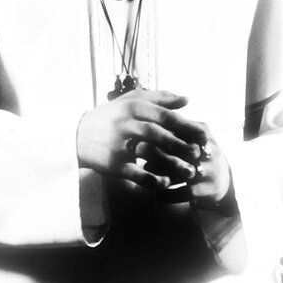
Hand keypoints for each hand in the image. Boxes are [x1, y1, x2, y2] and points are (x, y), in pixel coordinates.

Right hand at [76, 89, 202, 191]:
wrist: (79, 135)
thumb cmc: (111, 116)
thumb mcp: (131, 102)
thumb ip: (160, 98)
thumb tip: (187, 99)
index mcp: (133, 107)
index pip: (165, 116)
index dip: (186, 126)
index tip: (203, 136)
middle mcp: (126, 123)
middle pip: (159, 132)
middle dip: (182, 144)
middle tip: (200, 154)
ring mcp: (118, 143)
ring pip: (149, 151)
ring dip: (172, 162)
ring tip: (189, 171)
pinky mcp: (113, 163)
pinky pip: (136, 173)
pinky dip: (153, 179)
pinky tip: (166, 183)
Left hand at [147, 121, 231, 209]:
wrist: (222, 179)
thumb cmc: (196, 155)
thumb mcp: (188, 138)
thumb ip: (169, 132)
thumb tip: (139, 135)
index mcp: (202, 133)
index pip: (178, 132)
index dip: (157, 138)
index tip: (139, 143)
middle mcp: (210, 150)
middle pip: (182, 151)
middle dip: (160, 157)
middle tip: (142, 162)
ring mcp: (212, 171)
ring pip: (184, 173)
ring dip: (164, 176)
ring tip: (149, 179)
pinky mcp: (211, 190)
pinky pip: (186, 192)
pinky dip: (170, 195)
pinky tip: (157, 196)